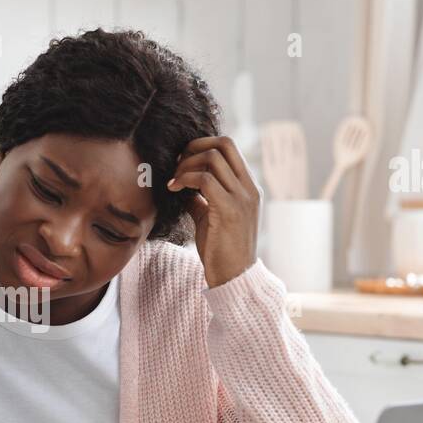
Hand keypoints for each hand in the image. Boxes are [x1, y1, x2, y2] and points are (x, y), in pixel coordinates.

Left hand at [167, 135, 259, 287]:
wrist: (234, 278)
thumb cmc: (222, 250)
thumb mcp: (211, 218)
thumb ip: (201, 200)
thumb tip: (183, 187)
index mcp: (248, 187)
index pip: (229, 147)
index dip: (202, 146)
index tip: (183, 160)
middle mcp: (249, 188)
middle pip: (223, 144)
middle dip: (194, 147)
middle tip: (176, 164)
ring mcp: (242, 197)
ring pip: (212, 158)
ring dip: (186, 165)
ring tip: (173, 181)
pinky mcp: (229, 209)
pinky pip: (204, 180)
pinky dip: (185, 179)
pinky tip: (174, 190)